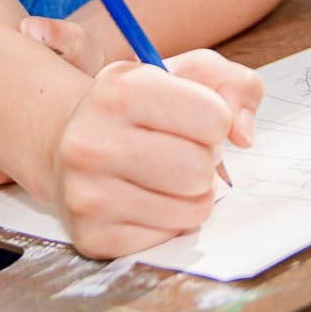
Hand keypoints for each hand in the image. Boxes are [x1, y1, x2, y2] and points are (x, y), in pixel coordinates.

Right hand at [49, 50, 265, 257]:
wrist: (67, 143)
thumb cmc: (140, 107)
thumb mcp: (188, 74)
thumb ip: (236, 86)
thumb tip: (243, 135)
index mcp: (119, 90)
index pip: (214, 118)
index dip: (217, 120)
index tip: (195, 119)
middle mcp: (93, 142)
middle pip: (201, 168)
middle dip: (206, 160)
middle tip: (182, 151)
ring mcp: (87, 194)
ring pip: (193, 209)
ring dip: (194, 194)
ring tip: (167, 175)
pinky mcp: (93, 236)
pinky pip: (170, 237)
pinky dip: (171, 220)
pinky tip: (146, 198)